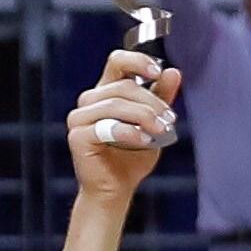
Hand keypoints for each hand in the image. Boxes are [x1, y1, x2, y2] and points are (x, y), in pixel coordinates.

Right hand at [65, 52, 178, 205]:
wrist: (116, 189)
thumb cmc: (131, 157)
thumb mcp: (153, 123)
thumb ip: (161, 98)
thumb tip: (173, 72)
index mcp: (105, 92)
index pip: (117, 61)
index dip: (138, 61)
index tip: (158, 73)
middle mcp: (89, 102)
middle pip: (123, 86)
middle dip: (151, 102)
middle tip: (170, 119)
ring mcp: (80, 119)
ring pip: (116, 105)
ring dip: (144, 116)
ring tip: (161, 131)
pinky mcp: (77, 137)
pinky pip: (107, 127)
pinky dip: (129, 133)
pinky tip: (144, 142)